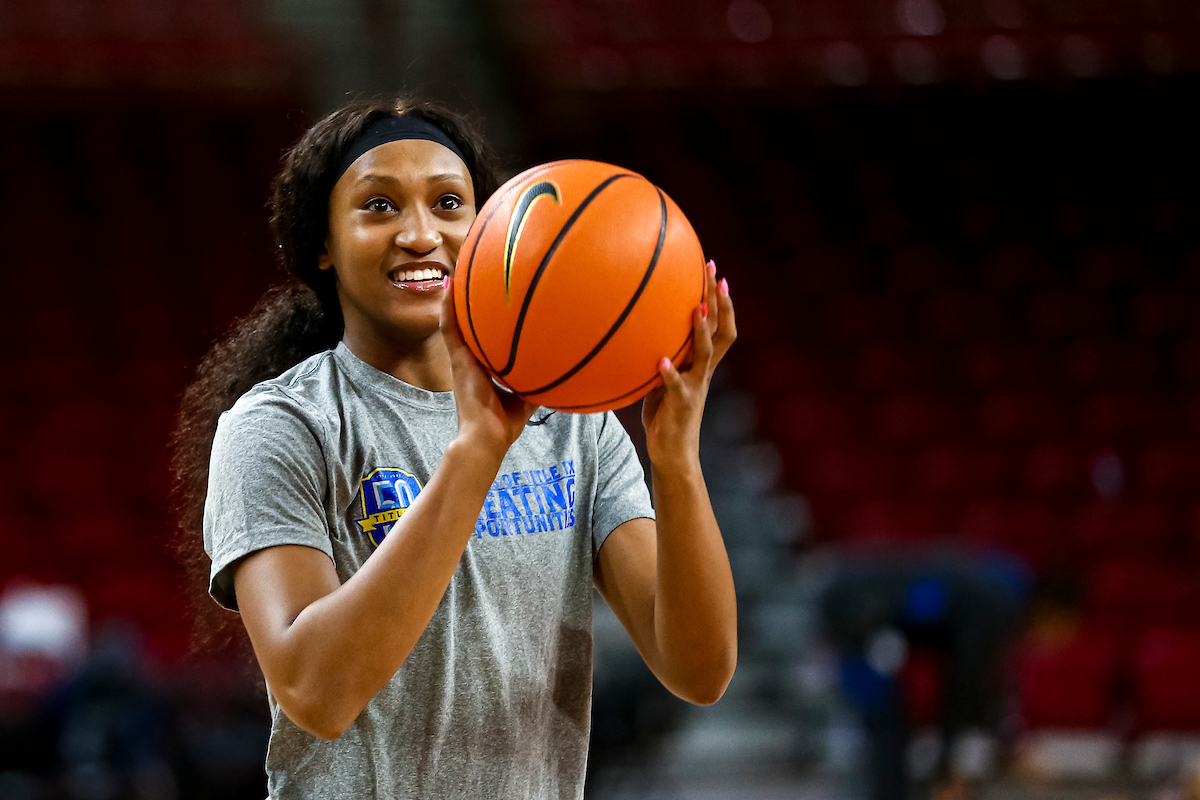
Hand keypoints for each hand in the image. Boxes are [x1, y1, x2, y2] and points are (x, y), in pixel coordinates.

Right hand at [441, 278, 538, 455]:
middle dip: (472, 302)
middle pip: (469, 325)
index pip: (485, 340)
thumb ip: (537, 382)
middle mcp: (471, 360)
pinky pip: (450, 328)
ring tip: (460, 270)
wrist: (486, 437)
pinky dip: (449, 307)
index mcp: (484, 369)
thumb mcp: (526, 398)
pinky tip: (451, 285)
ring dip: (456, 298)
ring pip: (455, 321)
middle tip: (476, 275)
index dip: (488, 321)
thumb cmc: (504, 424)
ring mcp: (462, 358)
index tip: (496, 299)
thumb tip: (559, 372)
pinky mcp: (457, 359)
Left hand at [641, 260, 735, 471]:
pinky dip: (670, 374)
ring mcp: (695, 387)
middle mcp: (703, 372)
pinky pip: (676, 387)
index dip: (722, 301)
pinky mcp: (681, 405)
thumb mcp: (663, 379)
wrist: (673, 453)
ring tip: (696, 310)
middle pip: (722, 332)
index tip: (716, 273)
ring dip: (701, 332)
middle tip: (715, 274)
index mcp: (701, 365)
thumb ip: (663, 356)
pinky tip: (661, 361)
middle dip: (720, 302)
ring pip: (705, 355)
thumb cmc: (665, 414)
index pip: (720, 327)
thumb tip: (643, 331)